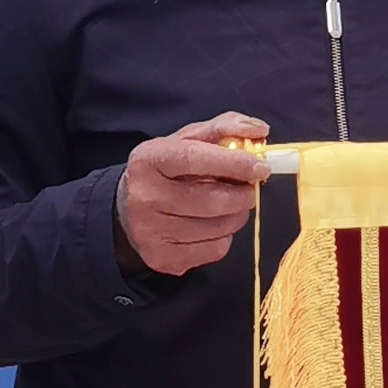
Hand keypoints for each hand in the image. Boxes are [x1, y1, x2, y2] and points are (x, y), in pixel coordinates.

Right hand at [115, 114, 268, 276]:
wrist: (127, 210)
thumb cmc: (166, 170)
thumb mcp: (187, 140)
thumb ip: (223, 128)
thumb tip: (259, 129)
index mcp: (149, 159)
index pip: (196, 158)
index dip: (234, 163)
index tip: (260, 167)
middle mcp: (145, 196)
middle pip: (212, 200)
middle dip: (242, 195)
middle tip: (248, 190)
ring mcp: (151, 231)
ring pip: (218, 228)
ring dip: (236, 216)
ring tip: (230, 207)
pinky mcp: (162, 259)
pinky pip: (214, 250)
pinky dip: (224, 237)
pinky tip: (212, 226)